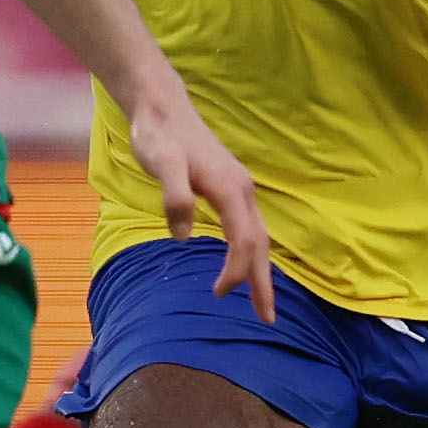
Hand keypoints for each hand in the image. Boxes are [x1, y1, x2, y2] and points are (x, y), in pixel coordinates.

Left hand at [126, 92, 277, 322]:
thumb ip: (174, 198)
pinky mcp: (229, 187)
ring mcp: (238, 189)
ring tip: (260, 300)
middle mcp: (242, 191)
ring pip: (257, 236)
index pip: (244, 242)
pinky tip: (241, 265)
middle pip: (260, 244)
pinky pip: (247, 227)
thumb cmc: (159, 136)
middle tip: (268, 319)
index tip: (220, 294)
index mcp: (230, 190)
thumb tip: (184, 235)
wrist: (162, 108)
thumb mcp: (161, 164)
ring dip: (259, 270)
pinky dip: (249, 252)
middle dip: (264, 282)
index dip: (237, 272)